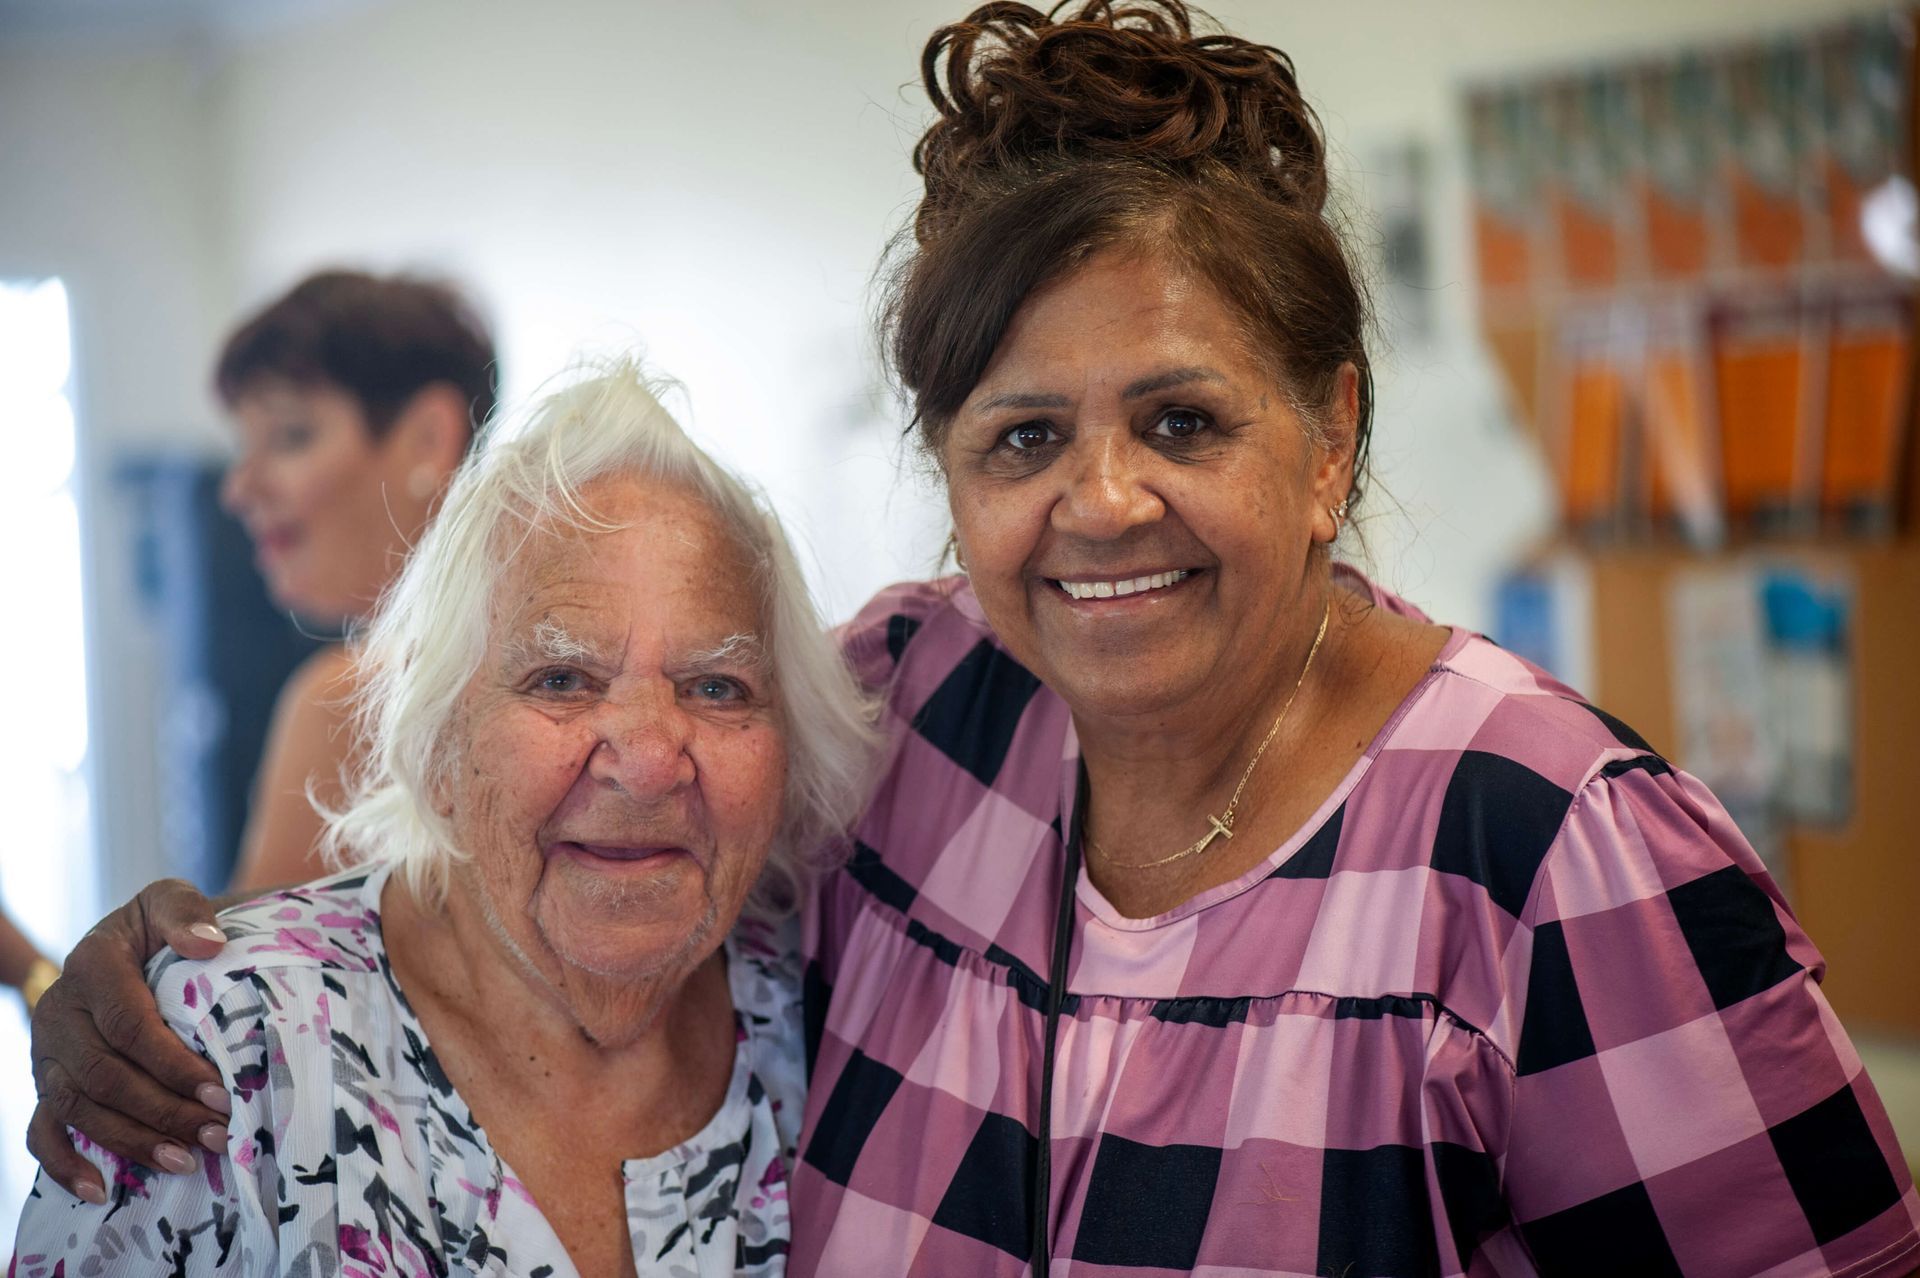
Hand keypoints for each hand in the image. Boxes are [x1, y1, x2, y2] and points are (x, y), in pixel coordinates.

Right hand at [27, 880, 232, 1202]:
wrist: (128, 943)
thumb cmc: (158, 926)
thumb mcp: (169, 901)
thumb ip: (185, 914)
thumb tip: (209, 944)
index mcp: (92, 966)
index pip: (130, 1025)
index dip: (173, 1063)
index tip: (219, 1091)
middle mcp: (60, 1012)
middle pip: (105, 1075)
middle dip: (162, 1110)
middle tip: (215, 1132)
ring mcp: (48, 1052)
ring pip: (78, 1108)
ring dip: (130, 1140)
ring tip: (185, 1161)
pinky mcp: (47, 1082)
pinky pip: (43, 1130)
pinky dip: (66, 1164)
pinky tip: (101, 1190)